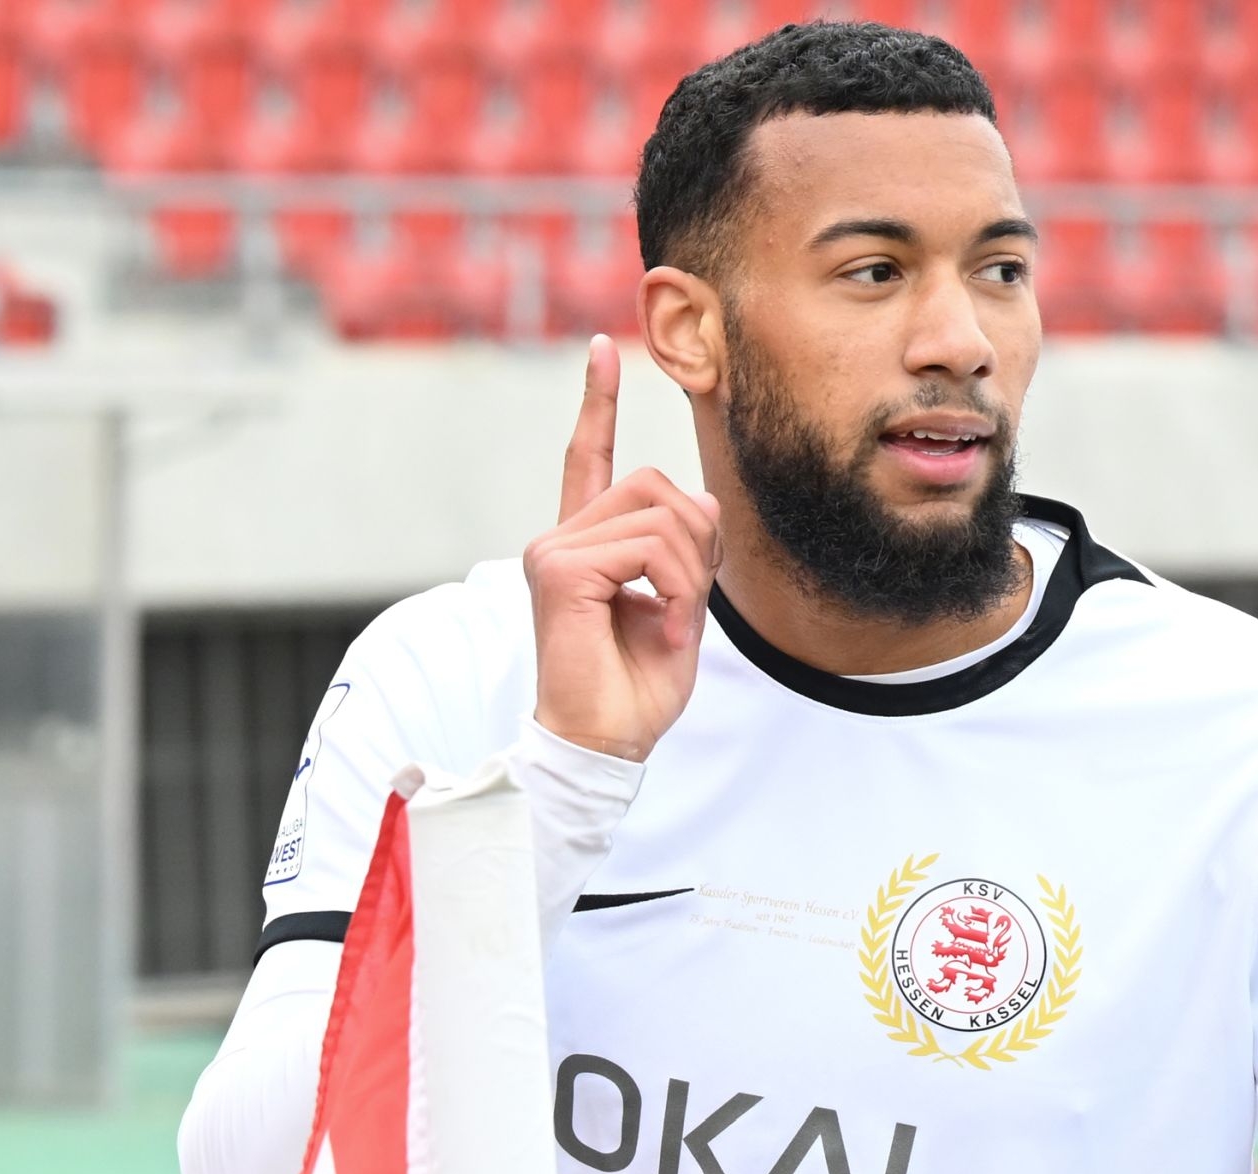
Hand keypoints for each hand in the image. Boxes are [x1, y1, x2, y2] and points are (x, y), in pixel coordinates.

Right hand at [525, 336, 720, 761]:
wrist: (608, 741)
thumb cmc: (638, 687)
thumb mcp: (681, 605)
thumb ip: (686, 550)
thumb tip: (704, 498)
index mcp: (585, 544)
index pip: (590, 459)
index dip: (597, 404)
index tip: (602, 348)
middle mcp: (560, 538)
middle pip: (656, 485)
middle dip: (699, 540)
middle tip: (692, 603)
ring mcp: (554, 550)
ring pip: (660, 514)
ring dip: (691, 572)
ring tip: (678, 623)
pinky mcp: (559, 569)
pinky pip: (650, 547)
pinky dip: (678, 590)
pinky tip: (667, 628)